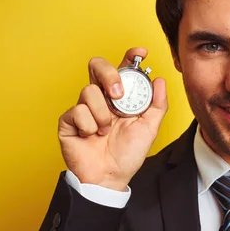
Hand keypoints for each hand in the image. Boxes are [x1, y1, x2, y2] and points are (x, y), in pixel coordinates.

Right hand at [58, 47, 167, 190]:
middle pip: (97, 66)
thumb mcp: (149, 129)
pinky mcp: (69, 120)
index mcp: (120, 97)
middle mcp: (101, 98)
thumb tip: (160, 80)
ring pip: (89, 91)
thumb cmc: (127, 155)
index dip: (130, 57)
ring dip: (102, 115)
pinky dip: (89, 126)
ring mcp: (83, 107)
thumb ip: (157, 105)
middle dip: (109, 75)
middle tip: (118, 94)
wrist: (109, 177)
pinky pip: (78, 111)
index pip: (123, 69)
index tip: (140, 53)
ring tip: (105, 131)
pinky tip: (91, 137)